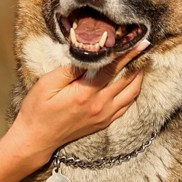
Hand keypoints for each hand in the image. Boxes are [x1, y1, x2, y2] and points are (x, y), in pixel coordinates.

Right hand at [8, 42, 150, 159]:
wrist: (36, 139)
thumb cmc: (37, 110)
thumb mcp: (47, 84)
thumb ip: (70, 69)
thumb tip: (89, 55)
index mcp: (86, 94)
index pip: (113, 68)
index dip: (128, 54)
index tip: (141, 42)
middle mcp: (100, 106)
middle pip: (128, 81)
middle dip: (138, 63)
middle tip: (145, 49)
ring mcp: (104, 116)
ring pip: (131, 95)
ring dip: (138, 78)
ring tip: (141, 64)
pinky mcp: (103, 123)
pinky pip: (125, 107)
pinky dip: (132, 93)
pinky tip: (132, 84)